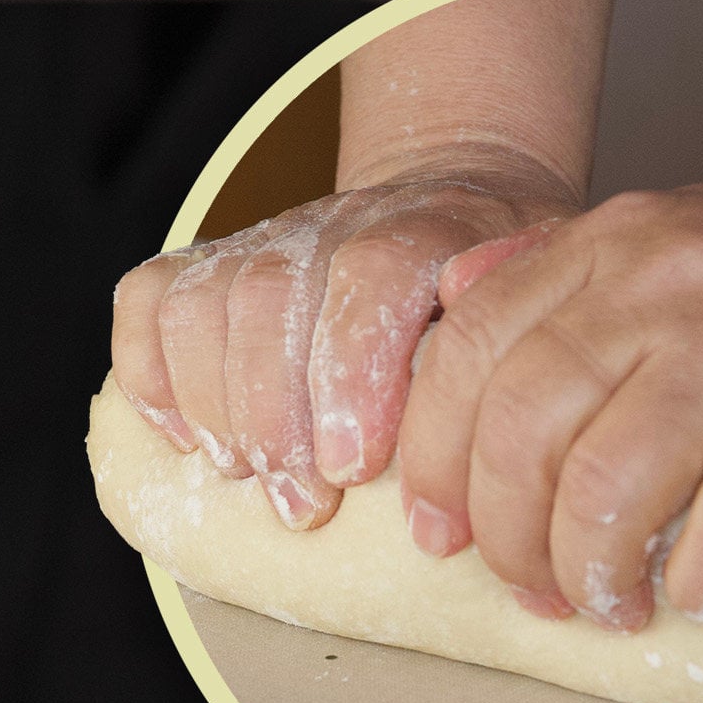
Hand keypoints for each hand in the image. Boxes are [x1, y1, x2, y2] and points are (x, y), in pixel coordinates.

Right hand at [108, 168, 581, 528]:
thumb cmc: (506, 290)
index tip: (356, 466)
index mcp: (435, 226)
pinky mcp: (218, 259)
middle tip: (304, 504)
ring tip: (249, 477)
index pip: (374, 273)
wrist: (460, 198)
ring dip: (218, 403)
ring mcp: (275, 237)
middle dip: (277, 415)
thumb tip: (510, 428)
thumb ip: (537, 347)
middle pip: (276, 294)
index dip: (353, 369)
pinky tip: (184, 436)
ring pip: (210, 300)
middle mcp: (344, 222)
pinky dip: (151, 368)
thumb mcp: (551, 302)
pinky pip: (151, 297)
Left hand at [395, 170, 702, 627]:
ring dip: (590, 576)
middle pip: (521, 430)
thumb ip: (574, 267)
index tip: (440, 533)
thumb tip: (454, 305)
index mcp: (623, 241)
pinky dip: (700, 585)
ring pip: (604, 488)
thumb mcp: (693, 232)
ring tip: (615, 610)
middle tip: (535, 595)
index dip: (433, 457)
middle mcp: (671, 282)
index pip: (471, 350)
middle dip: (507, 539)